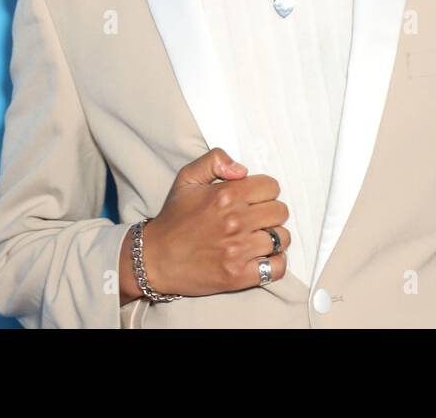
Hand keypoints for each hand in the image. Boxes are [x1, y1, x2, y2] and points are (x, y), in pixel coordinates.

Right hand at [140, 147, 290, 297]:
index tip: (253, 199)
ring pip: (281, 238)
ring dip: (272, 238)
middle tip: (255, 219)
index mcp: (225, 195)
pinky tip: (261, 258)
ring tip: (256, 238)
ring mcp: (238, 250)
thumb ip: (215, 160)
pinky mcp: (238, 276)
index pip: (272, 186)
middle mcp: (234, 221)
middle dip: (270, 213)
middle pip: (280, 212)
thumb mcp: (187, 178)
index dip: (264, 191)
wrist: (154, 258)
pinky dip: (275, 263)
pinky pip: (276, 267)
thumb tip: (242, 169)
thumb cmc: (173, 219)